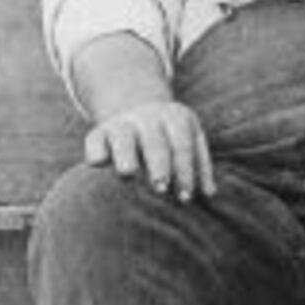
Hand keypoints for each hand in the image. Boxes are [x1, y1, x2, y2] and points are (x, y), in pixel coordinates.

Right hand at [84, 99, 215, 201]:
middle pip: (156, 142)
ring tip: (129, 174)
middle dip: (160, 165)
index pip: (183, 146)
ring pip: (123, 139)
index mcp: (177, 118)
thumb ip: (199, 164)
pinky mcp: (97, 133)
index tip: (186, 197)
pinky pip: (94, 141)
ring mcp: (122, 124)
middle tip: (162, 188)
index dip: (185, 171)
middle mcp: (148, 118)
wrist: (138, 107)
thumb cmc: (170, 135)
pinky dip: (96, 153)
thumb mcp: (189, 139)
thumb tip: (210, 194)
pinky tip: (99, 164)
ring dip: (126, 155)